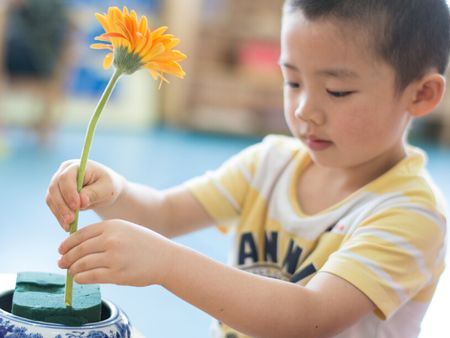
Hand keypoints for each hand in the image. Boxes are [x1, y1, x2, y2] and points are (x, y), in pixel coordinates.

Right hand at [46, 160, 124, 230]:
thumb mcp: (107, 189)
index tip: (77, 207)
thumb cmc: (108, 186)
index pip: (66, 177)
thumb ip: (94, 193)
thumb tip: (81, 201)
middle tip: (71, 220)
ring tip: (69, 226)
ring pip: (51, 198)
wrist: (105, 190)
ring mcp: (57, 183)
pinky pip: (53, 205)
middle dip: (62, 205)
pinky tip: (67, 226)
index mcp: (78, 166)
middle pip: (55, 188)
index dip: (69, 192)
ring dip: (59, 213)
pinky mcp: (56, 194)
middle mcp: (63, 172)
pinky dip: (59, 216)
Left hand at [58, 219, 175, 285]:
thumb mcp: (125, 229)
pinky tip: (79, 279)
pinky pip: (91, 277)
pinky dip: (81, 278)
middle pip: (79, 250)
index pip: (81, 234)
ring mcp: (114, 257)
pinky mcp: (117, 274)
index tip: (61, 250)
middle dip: (67, 258)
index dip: (67, 243)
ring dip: (73, 270)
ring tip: (71, 272)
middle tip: (61, 263)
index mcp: (112, 225)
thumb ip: (104, 234)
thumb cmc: (144, 244)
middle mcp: (111, 239)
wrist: (166, 258)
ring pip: (83, 264)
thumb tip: (76, 246)